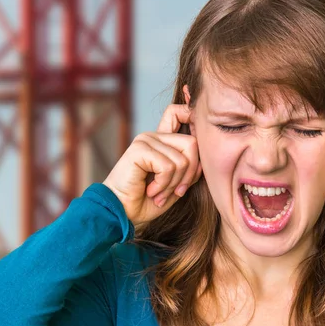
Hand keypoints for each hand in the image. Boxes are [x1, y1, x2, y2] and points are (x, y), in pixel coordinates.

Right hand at [103, 104, 202, 225]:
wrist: (121, 213)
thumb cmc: (147, 201)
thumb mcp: (176, 185)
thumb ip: (189, 170)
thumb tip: (202, 162)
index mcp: (163, 140)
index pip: (180, 112)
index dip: (192, 116)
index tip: (199, 135)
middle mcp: (155, 136)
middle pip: (192, 144)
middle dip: (189, 175)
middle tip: (176, 192)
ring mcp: (146, 140)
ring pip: (182, 160)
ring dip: (173, 184)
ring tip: (159, 193)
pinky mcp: (139, 149)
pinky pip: (168, 166)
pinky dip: (163, 184)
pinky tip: (150, 191)